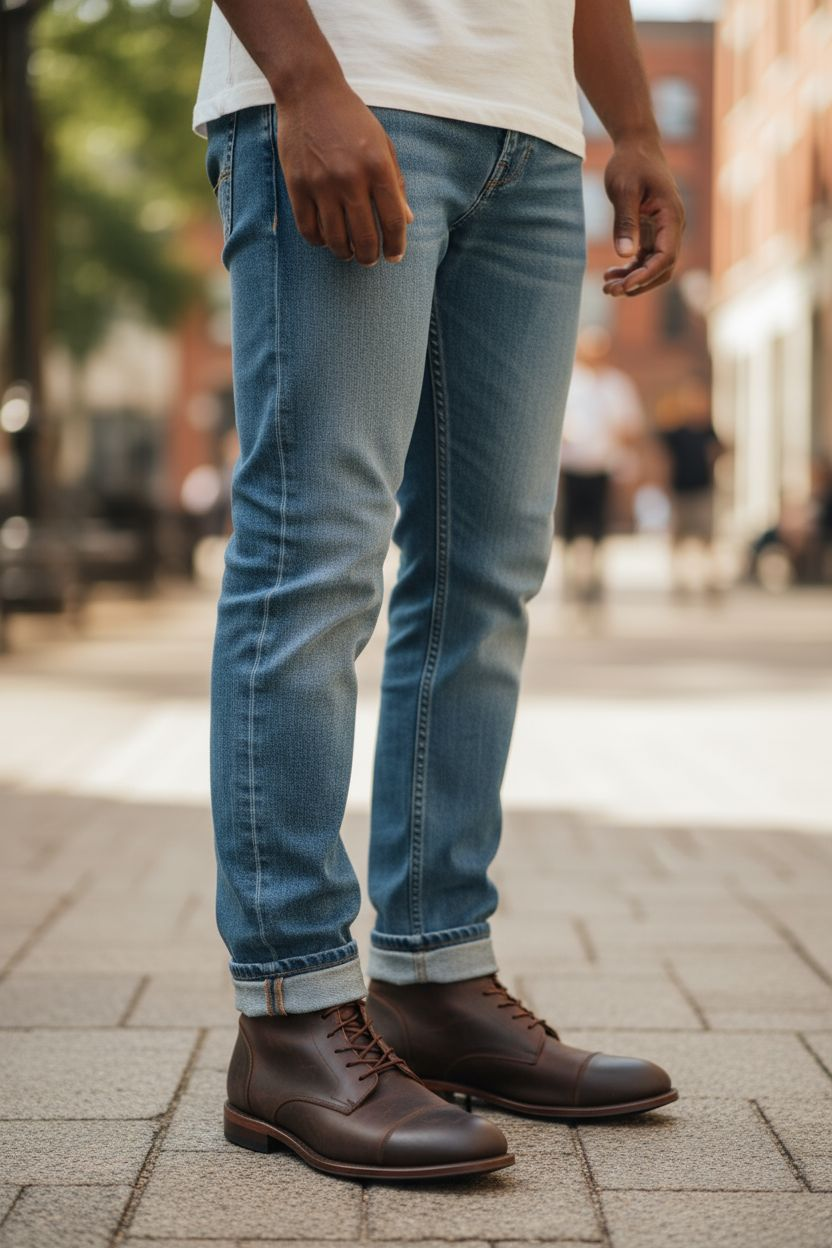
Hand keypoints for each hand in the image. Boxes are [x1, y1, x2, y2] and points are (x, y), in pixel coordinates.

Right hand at [277, 80, 413, 265]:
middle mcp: (351, 179)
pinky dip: (319, 241)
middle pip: (364, 237)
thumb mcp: (383, 146)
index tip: (394, 257)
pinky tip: (326, 239)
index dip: (396, 246)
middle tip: (370, 260)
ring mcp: (321, 184)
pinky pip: (309, 229)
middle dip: (370, 256)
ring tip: (349, 253)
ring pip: (336, 239)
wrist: (310, 92)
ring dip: (345, 253)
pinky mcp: (297, 186)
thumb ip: (396, 184)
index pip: (393, 221)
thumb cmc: (352, 120)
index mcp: (377, 168)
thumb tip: (407, 221)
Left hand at [602, 136, 684, 297]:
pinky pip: (646, 259)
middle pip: (663, 268)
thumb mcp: (623, 189)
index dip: (646, 275)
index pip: (666, 256)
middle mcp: (673, 227)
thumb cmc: (630, 163)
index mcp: (671, 216)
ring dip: (633, 280)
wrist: (636, 146)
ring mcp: (664, 231)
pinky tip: (611, 274)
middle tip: (610, 291)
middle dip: (638, 283)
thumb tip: (625, 254)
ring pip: (654, 267)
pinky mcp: (653, 233)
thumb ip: (625, 221)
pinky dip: (631, 270)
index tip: (624, 285)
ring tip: (607, 286)